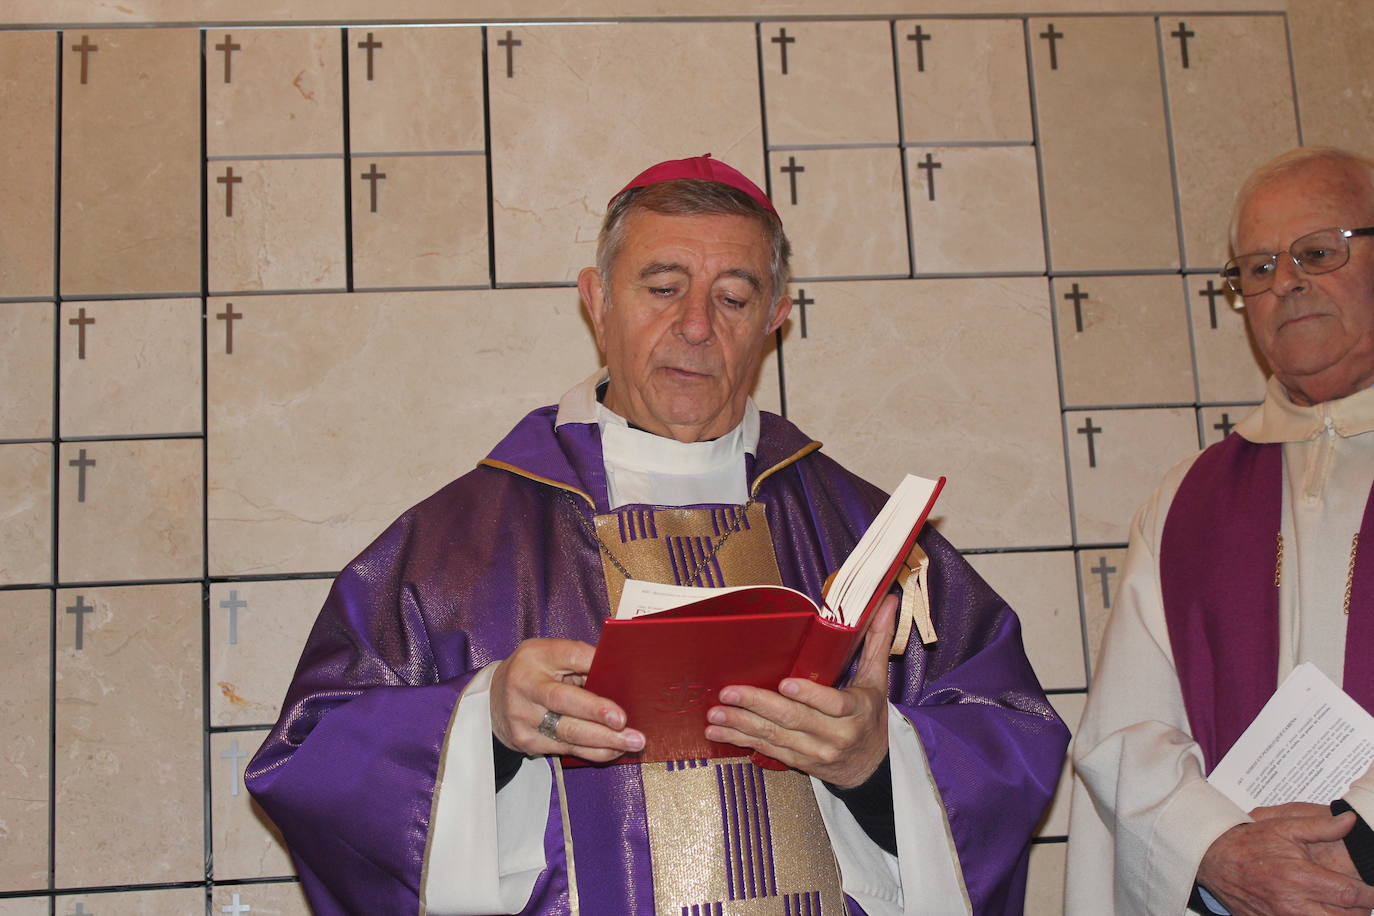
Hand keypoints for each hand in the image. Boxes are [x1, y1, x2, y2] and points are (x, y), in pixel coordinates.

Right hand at [489, 637, 643, 762]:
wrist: (494, 699)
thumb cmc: (536, 673)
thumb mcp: (551, 656)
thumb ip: (580, 662)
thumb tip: (620, 679)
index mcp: (537, 655)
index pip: (572, 655)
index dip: (596, 665)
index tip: (620, 676)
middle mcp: (525, 684)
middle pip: (564, 700)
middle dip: (597, 712)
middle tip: (624, 722)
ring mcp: (523, 715)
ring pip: (567, 732)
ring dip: (604, 740)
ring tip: (631, 743)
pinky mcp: (526, 740)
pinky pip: (565, 748)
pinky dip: (593, 751)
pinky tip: (613, 750)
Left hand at [703, 594, 897, 787]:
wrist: (870, 767)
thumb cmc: (870, 716)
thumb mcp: (877, 680)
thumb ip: (877, 639)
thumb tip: (887, 600)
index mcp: (857, 710)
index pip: (833, 704)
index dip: (809, 695)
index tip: (784, 683)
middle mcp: (836, 735)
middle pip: (794, 720)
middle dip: (758, 705)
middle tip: (728, 692)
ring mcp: (815, 752)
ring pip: (775, 737)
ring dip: (741, 725)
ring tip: (715, 714)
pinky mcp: (799, 762)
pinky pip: (767, 751)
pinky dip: (741, 741)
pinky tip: (718, 733)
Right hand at [1197, 809, 1373, 914]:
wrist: (1212, 859)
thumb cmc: (1248, 842)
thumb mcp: (1283, 827)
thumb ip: (1320, 827)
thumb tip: (1350, 821)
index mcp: (1300, 877)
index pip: (1350, 894)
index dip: (1372, 895)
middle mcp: (1293, 904)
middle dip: (1361, 910)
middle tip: (1363, 899)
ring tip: (1343, 905)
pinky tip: (1318, 908)